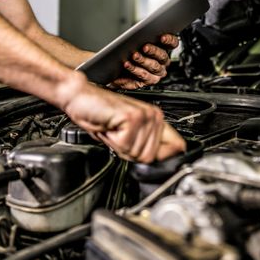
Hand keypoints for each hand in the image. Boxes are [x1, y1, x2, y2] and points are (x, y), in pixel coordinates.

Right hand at [61, 76, 185, 162]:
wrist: (81, 97)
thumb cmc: (99, 114)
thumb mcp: (126, 133)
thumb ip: (144, 144)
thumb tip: (163, 162)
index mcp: (156, 118)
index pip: (178, 146)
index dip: (163, 158)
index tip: (148, 157)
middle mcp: (154, 115)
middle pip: (150, 157)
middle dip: (130, 153)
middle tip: (118, 136)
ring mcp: (144, 116)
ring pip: (137, 154)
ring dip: (119, 146)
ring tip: (113, 130)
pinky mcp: (131, 118)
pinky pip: (125, 146)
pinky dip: (112, 141)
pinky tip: (109, 126)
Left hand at [109, 33, 179, 88]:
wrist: (118, 70)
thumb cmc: (129, 52)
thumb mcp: (135, 42)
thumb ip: (141, 37)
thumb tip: (138, 33)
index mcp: (163, 49)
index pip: (173, 43)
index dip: (169, 40)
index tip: (162, 37)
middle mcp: (163, 62)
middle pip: (162, 56)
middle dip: (153, 51)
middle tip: (145, 47)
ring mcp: (156, 73)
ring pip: (153, 67)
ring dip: (143, 61)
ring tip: (133, 56)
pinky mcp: (147, 81)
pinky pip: (143, 77)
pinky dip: (134, 72)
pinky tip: (127, 67)